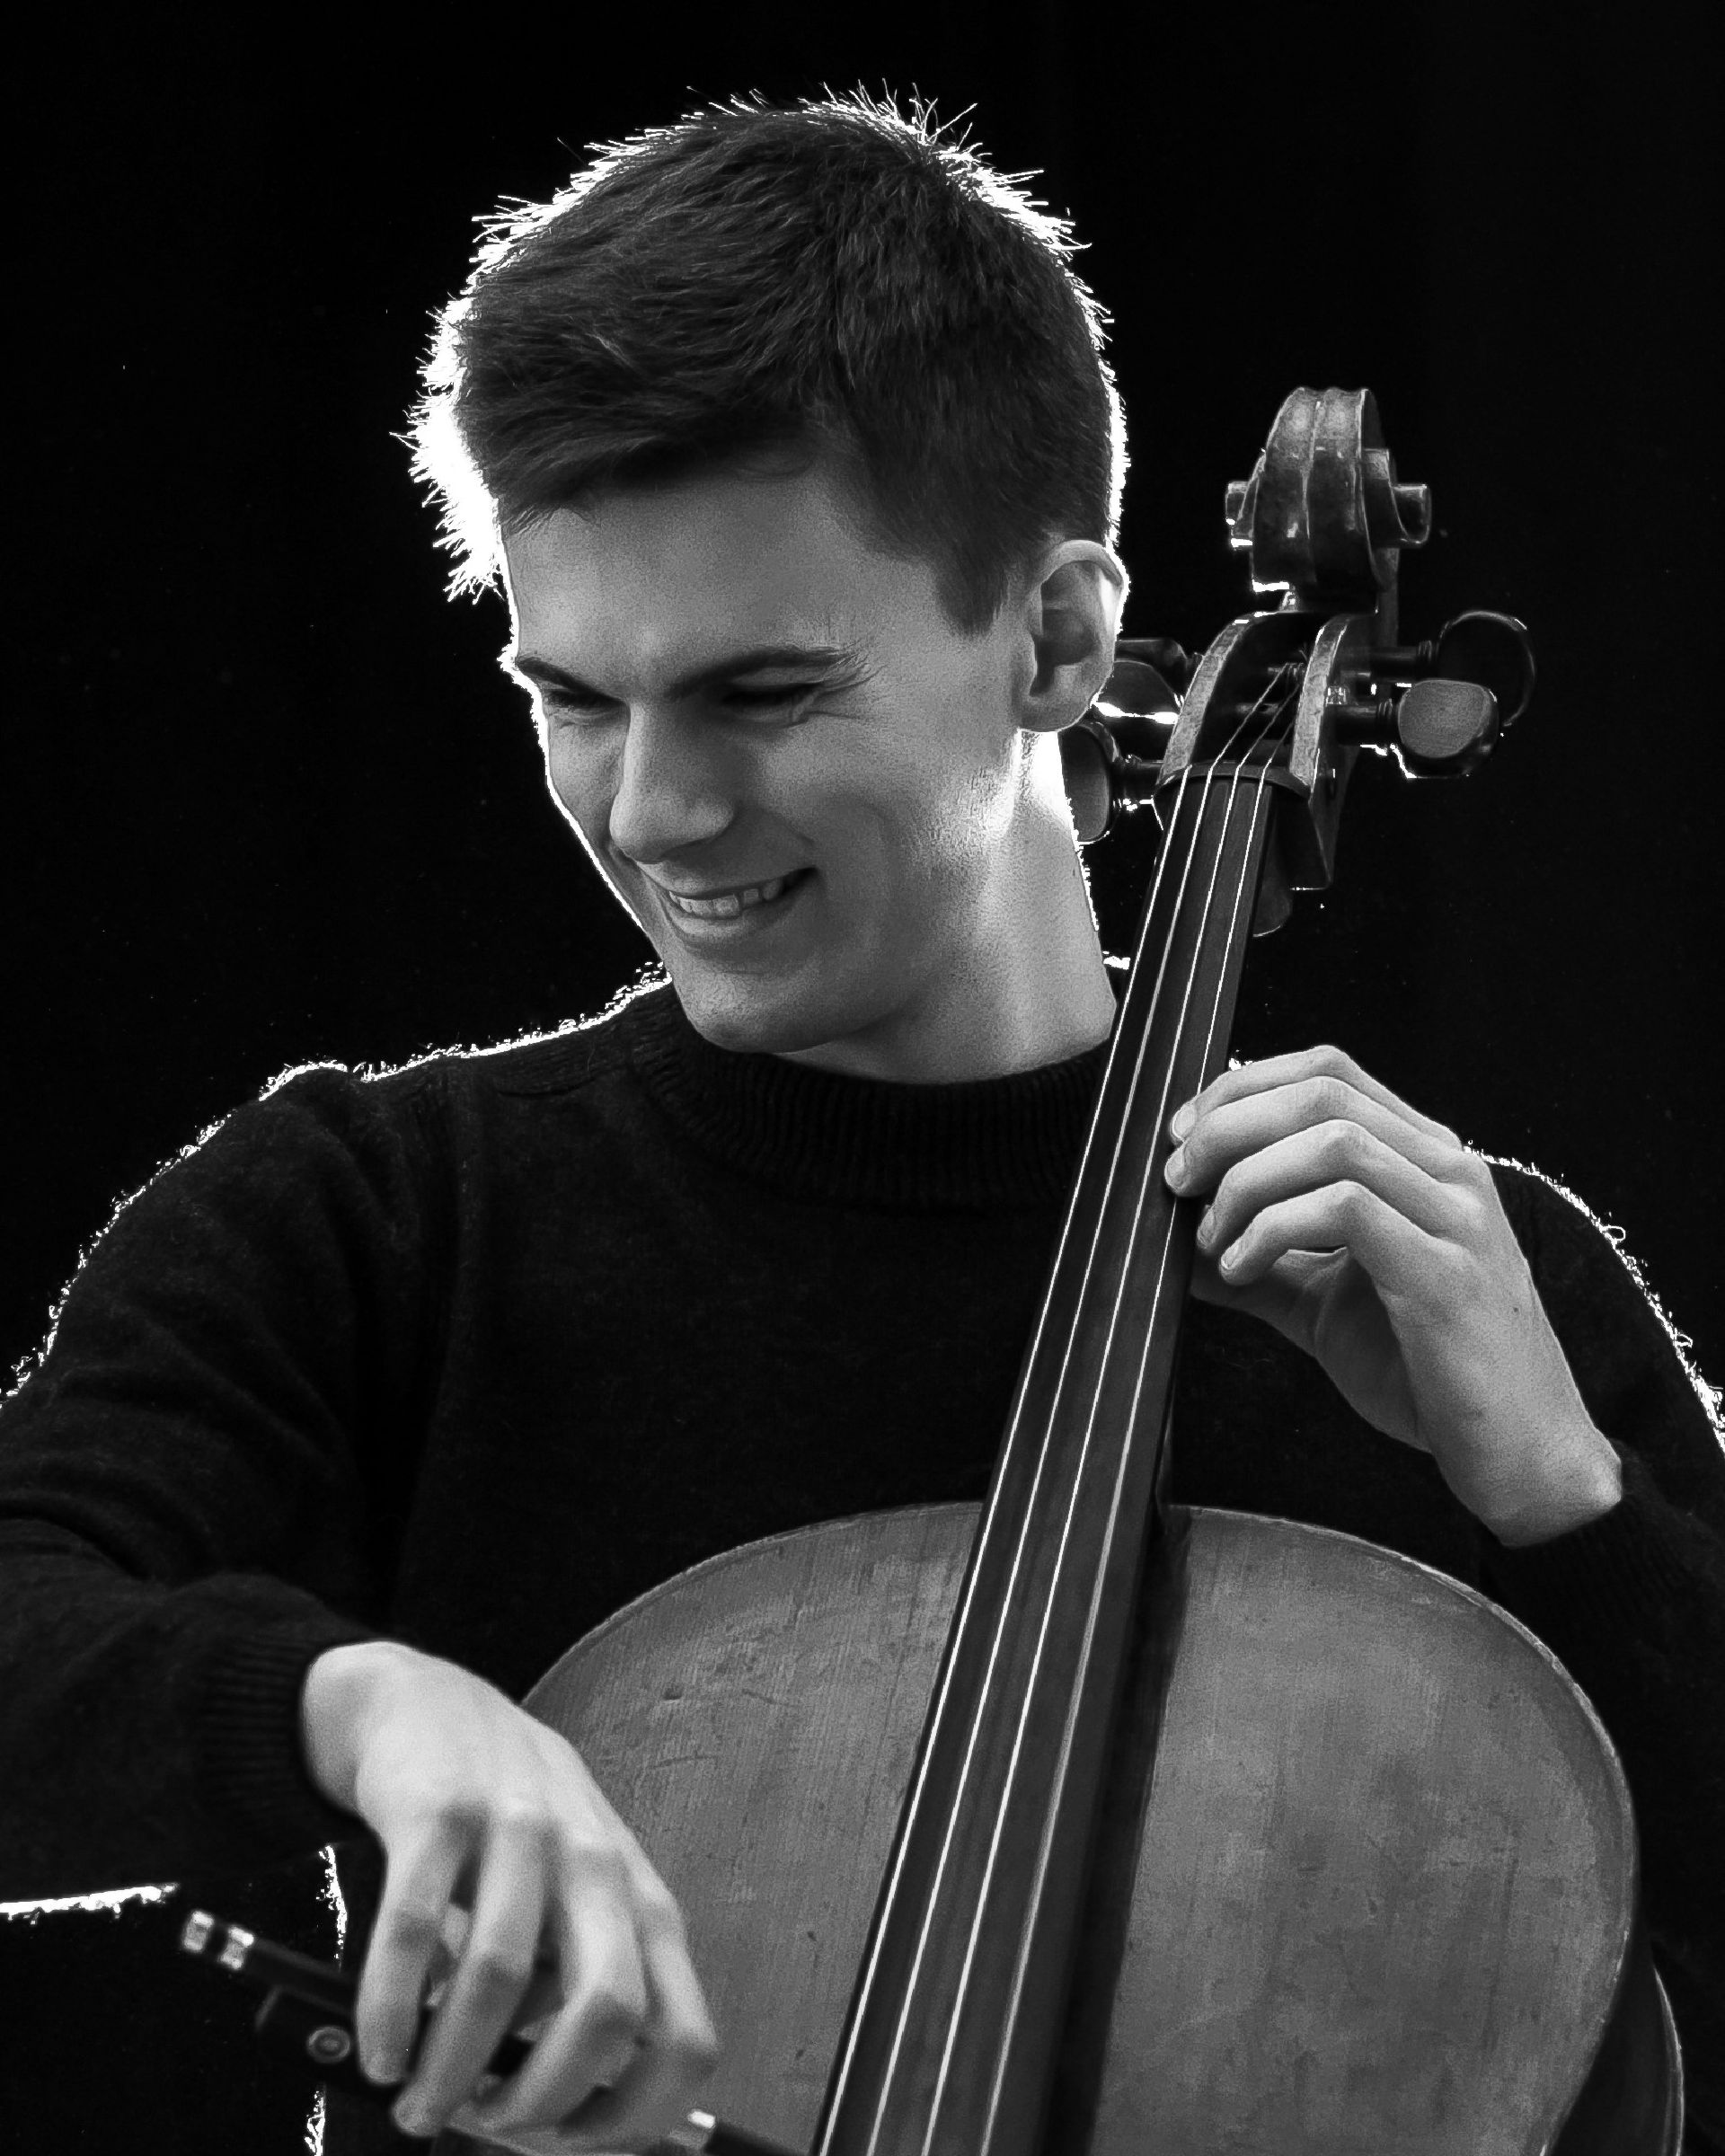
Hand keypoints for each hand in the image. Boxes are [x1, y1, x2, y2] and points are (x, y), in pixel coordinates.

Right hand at [300, 1640, 716, 2149]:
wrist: (432, 1709)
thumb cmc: (513, 1823)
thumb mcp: (575, 1895)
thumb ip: (577, 1985)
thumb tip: (559, 2116)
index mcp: (639, 1900)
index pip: (683, 2035)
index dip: (637, 2116)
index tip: (576, 2144)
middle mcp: (592, 1863)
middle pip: (605, 2013)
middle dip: (543, 2101)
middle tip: (490, 2125)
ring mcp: (520, 1831)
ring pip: (500, 1980)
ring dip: (451, 2069)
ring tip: (419, 2101)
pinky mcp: (440, 1814)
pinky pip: (412, 1931)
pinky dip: (391, 2012)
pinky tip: (381, 2050)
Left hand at [1162, 1045, 1622, 1545]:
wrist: (1519, 1454)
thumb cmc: (1427, 1373)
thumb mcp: (1322, 1302)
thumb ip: (1257, 1262)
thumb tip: (1171, 1241)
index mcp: (1423, 1159)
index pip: (1327, 1072)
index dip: (1242, 1089)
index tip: (1182, 1136)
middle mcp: (1449, 1170)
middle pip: (1321, 1092)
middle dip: (1227, 1126)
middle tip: (1178, 1179)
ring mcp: (1456, 1216)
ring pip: (1331, 1142)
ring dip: (1246, 1181)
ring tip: (1209, 1240)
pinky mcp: (1447, 1272)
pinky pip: (1345, 1210)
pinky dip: (1272, 1230)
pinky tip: (1241, 1270)